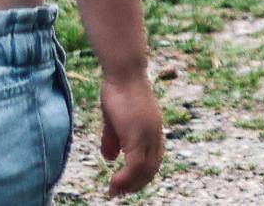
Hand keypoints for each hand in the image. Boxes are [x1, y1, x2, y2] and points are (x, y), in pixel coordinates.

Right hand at [98, 67, 165, 194]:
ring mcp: (148, 135)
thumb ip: (113, 138)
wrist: (123, 71)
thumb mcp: (114, 118)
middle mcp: (155, 135)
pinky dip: (125, 179)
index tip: (128, 183)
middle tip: (120, 193)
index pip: (153, 160)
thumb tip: (109, 157)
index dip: (142, 175)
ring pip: (144, 170)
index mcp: (153, 130)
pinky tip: (114, 183)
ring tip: (115, 191)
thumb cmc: (118, 89)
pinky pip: (134, 165)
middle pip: (152, 169)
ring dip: (129, 185)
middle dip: (136, 184)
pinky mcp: (137, 135)